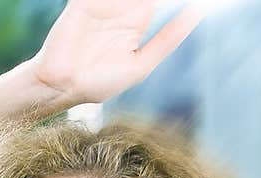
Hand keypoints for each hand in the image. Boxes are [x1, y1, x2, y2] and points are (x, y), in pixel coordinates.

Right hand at [31, 1, 201, 106]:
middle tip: (148, 2)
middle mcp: (119, 8)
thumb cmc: (101, 82)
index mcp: (135, 21)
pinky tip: (115, 3)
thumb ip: (168, 39)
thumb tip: (197, 13)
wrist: (64, 86)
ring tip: (133, 3)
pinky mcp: (83, 2)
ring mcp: (102, 4)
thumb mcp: (141, 64)